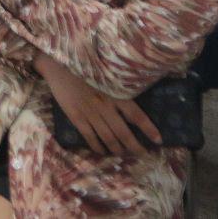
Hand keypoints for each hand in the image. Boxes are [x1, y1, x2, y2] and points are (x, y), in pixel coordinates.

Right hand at [34, 55, 160, 155]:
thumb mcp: (107, 73)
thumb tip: (133, 102)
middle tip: (142, 154)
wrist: (59, 63)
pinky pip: (89, 137)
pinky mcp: (76, 116)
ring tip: (123, 155)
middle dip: (134, 147)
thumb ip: (119, 87)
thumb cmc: (85, 64)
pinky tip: (102, 152)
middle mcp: (105, 106)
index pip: (136, 115)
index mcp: (115, 93)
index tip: (158, 140)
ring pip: (108, 138)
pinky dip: (97, 147)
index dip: (148, 129)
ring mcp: (90, 113)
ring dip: (117, 149)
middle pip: (123, 132)